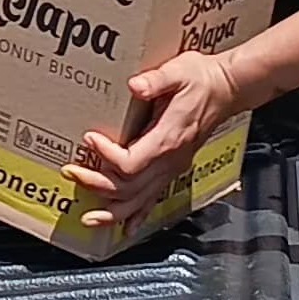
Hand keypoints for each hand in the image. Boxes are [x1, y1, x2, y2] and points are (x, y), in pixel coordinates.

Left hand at [66, 49, 246, 233]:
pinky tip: (126, 228)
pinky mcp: (173, 169)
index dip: (106, 155)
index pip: (130, 162)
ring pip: (140, 201)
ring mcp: (172, 168)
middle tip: (71, 173)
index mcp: (167, 139)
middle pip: (129, 187)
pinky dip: (138, 216)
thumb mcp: (179, 71)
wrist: (227, 89)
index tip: (89, 138)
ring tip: (89, 218)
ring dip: (113, 211)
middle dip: (96, 184)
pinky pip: (154, 199)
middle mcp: (169, 160)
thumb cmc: (202, 79)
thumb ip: (156, 80)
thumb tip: (135, 86)